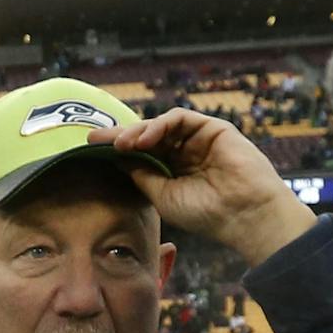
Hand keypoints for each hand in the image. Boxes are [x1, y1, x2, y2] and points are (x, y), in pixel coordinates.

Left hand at [88, 107, 315, 266]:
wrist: (242, 214)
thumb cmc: (204, 212)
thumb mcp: (161, 194)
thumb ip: (141, 174)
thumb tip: (116, 158)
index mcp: (171, 171)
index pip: (139, 154)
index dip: (116, 150)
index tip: (90, 149)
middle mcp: (183, 152)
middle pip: (146, 137)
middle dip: (120, 136)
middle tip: (95, 138)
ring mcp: (198, 139)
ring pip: (161, 126)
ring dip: (137, 131)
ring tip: (121, 143)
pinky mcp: (212, 128)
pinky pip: (180, 119)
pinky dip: (159, 125)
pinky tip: (144, 140)